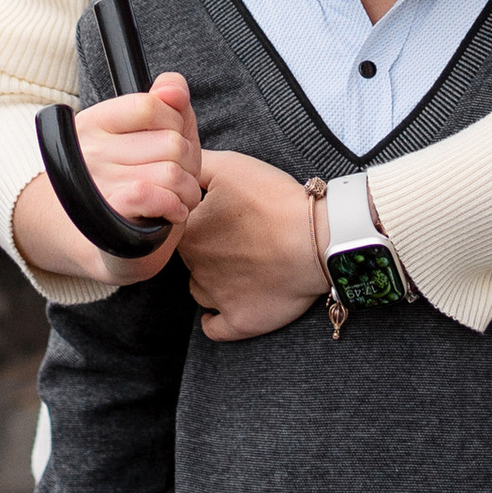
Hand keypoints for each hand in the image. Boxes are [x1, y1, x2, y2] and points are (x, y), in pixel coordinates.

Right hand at [11, 75, 203, 283]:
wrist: (94, 239)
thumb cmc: (128, 181)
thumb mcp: (147, 136)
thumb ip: (167, 104)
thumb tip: (173, 88)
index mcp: (95, 122)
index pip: (151, 105)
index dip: (176, 125)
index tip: (175, 142)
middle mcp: (90, 150)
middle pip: (171, 142)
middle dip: (190, 163)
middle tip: (181, 178)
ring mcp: (97, 184)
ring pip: (172, 172)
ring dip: (188, 190)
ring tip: (178, 198)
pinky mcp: (108, 216)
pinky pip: (153, 195)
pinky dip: (175, 206)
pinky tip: (172, 212)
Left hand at [178, 151, 329, 340]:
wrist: (316, 237)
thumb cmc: (274, 200)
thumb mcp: (231, 166)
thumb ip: (195, 164)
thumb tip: (174, 165)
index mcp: (189, 232)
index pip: (176, 228)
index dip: (197, 219)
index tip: (222, 215)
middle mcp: (195, 268)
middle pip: (189, 258)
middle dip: (206, 248)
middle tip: (237, 236)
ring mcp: (216, 298)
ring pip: (200, 290)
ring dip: (212, 280)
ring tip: (240, 266)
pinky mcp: (239, 321)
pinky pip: (214, 328)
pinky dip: (216, 320)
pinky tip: (225, 307)